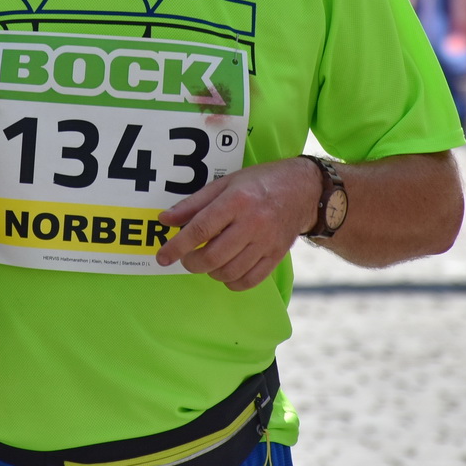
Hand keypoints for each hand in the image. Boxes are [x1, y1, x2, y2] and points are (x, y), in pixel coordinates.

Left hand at [154, 157, 320, 290]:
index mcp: (236, 201)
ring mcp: (266, 242)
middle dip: (192, 263)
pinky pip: (249, 280)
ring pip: (229, 272)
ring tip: (208, 261)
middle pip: (213, 256)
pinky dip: (232, 282)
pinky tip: (226, 271)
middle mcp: (252, 223)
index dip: (177, 246)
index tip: (162, 257)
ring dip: (210, 272)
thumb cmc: (258, 184)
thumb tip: (165, 220)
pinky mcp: (276, 256)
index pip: (200, 229)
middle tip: (187, 258)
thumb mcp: (224, 184)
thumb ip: (193, 204)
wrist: (303, 190)